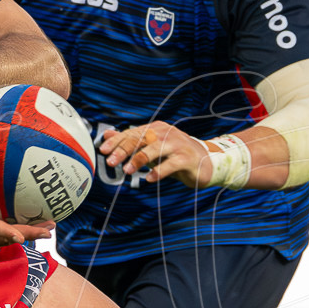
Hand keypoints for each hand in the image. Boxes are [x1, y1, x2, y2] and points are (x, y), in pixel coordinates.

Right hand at [0, 173, 52, 250]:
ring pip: (8, 240)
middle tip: (49, 229)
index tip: (20, 237)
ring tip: (49, 227)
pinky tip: (35, 229)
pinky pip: (5, 240)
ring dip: (29, 235)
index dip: (4, 232)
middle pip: (6, 237)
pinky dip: (20, 235)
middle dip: (28, 234)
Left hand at [101, 121, 217, 187]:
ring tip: (127, 171)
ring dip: (140, 159)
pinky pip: (171, 164)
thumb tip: (106, 135)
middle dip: (124, 150)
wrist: (205, 161)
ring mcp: (177, 145)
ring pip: (155, 149)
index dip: (117, 141)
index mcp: (156, 128)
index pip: (133, 133)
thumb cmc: (174, 155)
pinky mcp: (187, 158)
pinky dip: (159, 171)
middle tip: (111, 162)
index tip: (103, 151)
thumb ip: (130, 141)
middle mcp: (166, 133)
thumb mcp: (151, 147)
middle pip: (142, 138)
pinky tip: (149, 179)